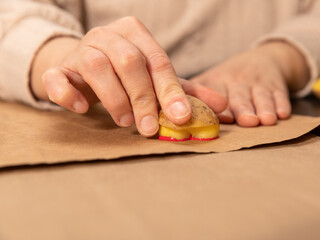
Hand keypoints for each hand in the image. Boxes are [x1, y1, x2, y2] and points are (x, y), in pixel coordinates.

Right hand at [31, 17, 226, 135]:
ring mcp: (81, 49)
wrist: (82, 68)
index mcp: (136, 33)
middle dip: (143, 98)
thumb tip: (222, 106)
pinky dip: (68, 93)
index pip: (158, 60)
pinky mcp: (59, 68)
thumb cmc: (126, 74)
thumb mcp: (157, 79)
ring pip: (97, 66)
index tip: (180, 117)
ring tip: (124, 121)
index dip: (169, 90)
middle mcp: (108, 35)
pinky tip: (82, 108)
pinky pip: (58, 77)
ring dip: (114, 97)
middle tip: (150, 127)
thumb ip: (185, 90)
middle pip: (129, 61)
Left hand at [190, 41, 309, 126]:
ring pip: (261, 96)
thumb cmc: (228, 79)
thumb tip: (174, 119)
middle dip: (243, 108)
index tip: (222, 117)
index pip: (215, 92)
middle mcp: (236, 80)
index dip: (218, 105)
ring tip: (267, 120)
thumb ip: (194, 96)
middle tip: (247, 121)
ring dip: (264, 107)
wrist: (262, 59)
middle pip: (239, 96)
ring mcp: (257, 82)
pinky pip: (280, 94)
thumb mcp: (210, 81)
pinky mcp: (276, 84)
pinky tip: (283, 114)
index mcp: (216, 80)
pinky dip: (282, 103)